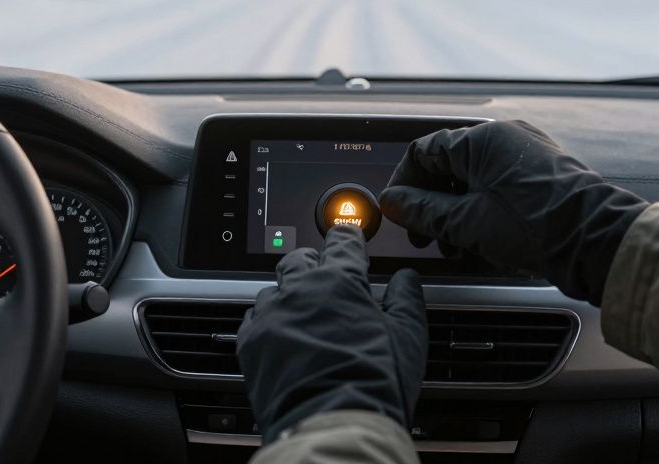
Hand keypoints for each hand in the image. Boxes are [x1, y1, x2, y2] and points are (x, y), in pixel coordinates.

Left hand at [237, 225, 426, 441]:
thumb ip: (406, 298)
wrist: (332, 423)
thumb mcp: (408, 336)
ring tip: (303, 317)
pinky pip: (252, 318)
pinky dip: (266, 322)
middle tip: (325, 278)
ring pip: (273, 289)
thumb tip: (407, 277)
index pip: (342, 241)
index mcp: (340, 281)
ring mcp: (271, 314)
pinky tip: (280, 337)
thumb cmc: (372, 382)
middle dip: (312, 263)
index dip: (347, 235)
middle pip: (299, 258)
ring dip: (288, 296)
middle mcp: (300, 290)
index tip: (347, 236)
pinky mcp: (250, 342)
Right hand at [378, 120, 648, 304]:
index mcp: (481, 139)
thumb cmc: (538, 227)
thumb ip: (423, 211)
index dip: (404, 184)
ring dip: (455, 211)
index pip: (423, 151)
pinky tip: (480, 240)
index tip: (397, 211)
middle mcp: (504, 138)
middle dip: (430, 203)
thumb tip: (395, 204)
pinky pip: (498, 186)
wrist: (597, 242)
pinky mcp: (541, 175)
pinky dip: (481, 210)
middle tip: (424, 235)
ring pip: (473, 179)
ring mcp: (526, 154)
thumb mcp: (467, 223)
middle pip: (448, 166)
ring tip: (454, 245)